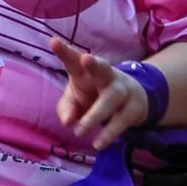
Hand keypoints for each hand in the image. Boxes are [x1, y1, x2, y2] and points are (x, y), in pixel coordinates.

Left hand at [50, 36, 148, 150]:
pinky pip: (121, 121)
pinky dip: (109, 133)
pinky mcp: (133, 109)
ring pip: (111, 98)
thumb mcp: (76, 100)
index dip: (65, 51)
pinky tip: (98, 144)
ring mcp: (122, 91)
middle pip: (102, 68)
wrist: (133, 101)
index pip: (74, 59)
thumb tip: (68, 122)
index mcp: (86, 70)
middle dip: (95, 64)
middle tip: (86, 58)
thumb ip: (67, 108)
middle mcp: (106, 76)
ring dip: (96, 114)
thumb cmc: (94, 95)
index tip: (53, 41)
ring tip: (79, 132)